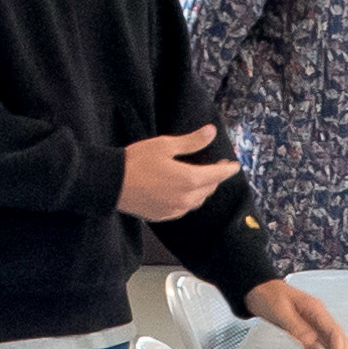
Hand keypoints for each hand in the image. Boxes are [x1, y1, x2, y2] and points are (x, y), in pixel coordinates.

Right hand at [119, 125, 243, 220]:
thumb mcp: (165, 145)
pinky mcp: (164, 216)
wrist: (112, 183)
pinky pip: (184, 208)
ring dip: (203, 189)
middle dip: (215, 178)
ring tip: (202, 178)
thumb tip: (212, 132)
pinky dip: (189, 199)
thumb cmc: (137, 160)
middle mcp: (186, 199)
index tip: (235, 165)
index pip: (217, 175)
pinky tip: (184, 191)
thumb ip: (192, 141)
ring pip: (197, 200)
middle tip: (217, 166)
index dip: (228, 169)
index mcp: (190, 180)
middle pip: (209, 189)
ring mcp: (175, 210)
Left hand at [249, 279, 347, 348]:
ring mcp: (313, 326)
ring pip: (331, 348)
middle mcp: (319, 318)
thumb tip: (311, 341)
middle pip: (338, 342)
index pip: (335, 333)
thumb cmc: (269, 295)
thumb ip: (295, 326)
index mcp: (316, 310)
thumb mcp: (280, 310)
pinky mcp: (304, 334)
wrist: (258, 291)